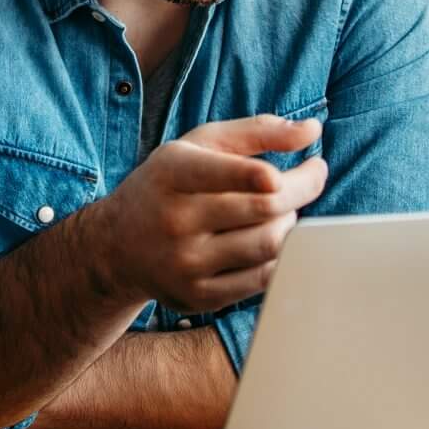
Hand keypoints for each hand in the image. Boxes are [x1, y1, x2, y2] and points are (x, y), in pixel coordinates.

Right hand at [89, 115, 327, 312]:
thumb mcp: (198, 145)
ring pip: (268, 245)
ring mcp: (186, 264)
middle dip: (302, 190)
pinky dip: (281, 257)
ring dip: (292, 223)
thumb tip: (312, 131)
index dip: (265, 174)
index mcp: (173, 173)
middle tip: (312, 176)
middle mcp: (175, 220)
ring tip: (286, 209)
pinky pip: (261, 280)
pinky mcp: (198, 297)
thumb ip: (256, 131)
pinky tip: (276, 239)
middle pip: (262, 208)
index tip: (303, 167)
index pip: (226, 173)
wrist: (116, 246)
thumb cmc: (169, 185)